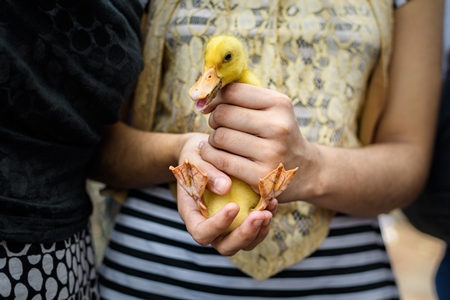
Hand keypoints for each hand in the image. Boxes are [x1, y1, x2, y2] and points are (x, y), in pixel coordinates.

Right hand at [177, 133, 276, 254]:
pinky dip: (266, 220)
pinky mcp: (243, 220)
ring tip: (269, 211)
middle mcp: (210, 227)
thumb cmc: (196, 157)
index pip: (202, 232)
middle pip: (226, 247)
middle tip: (260, 215)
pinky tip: (273, 202)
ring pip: (245, 243)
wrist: (206, 154)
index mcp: (193, 216)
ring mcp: (228, 227)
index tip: (234, 206)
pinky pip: (256, 230)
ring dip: (259, 231)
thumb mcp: (196, 160)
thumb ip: (207, 173)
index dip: (218, 225)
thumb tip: (225, 187)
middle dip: (245, 234)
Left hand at [200, 83, 314, 201]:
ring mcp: (270, 152)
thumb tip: (201, 94)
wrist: (306, 170)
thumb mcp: (273, 110)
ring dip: (212, 139)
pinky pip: (221, 160)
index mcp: (280, 104)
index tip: (208, 105)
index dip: (213, 97)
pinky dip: (210, 156)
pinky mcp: (260, 175)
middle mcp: (278, 126)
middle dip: (214, 119)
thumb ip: (243, 97)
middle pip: (223, 114)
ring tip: (219, 141)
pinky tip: (212, 153)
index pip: (233, 92)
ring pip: (219, 137)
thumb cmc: (279, 135)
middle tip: (219, 126)